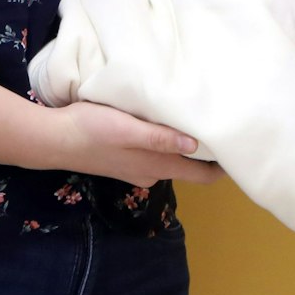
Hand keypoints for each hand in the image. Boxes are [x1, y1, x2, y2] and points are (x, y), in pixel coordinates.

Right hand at [47, 101, 221, 187]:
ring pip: (174, 159)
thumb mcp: (128, 130)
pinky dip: (169, 143)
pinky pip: (157, 153)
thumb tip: (197, 146)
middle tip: (226, 124)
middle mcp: (152, 171)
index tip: (241, 146)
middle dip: (209, 152)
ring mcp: (138, 168)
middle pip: (191, 167)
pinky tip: (168, 123)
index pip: (203, 175)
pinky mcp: (125, 159)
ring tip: (202, 118)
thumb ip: (160, 138)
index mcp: (158, 166)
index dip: (223, 166)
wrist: (53, 140)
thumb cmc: (91, 130)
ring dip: (188, 145)